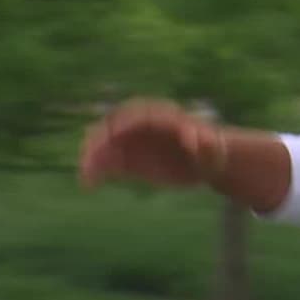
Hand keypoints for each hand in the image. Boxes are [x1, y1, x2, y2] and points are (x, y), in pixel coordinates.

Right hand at [78, 98, 227, 190]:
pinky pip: (106, 161)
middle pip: (114, 126)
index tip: (113, 136)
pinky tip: (89, 184)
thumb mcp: (213, 148)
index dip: (124, 123)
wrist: (205, 164)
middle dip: (101, 140)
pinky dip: (96, 170)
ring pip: (104, 144)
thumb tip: (196, 138)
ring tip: (86, 177)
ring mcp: (133, 141)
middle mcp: (143, 126)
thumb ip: (206, 142)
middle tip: (91, 159)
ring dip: (93, 157)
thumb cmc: (212, 153)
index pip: (138, 114)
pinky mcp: (129, 158)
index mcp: (162, 117)